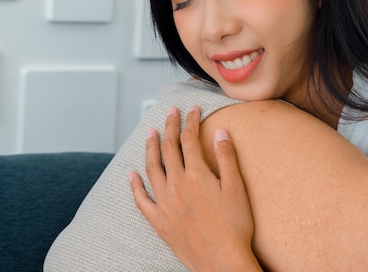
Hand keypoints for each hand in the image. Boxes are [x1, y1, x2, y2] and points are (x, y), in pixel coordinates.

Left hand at [129, 106, 261, 271]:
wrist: (222, 262)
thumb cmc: (234, 226)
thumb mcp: (237, 188)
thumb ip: (227, 157)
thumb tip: (221, 132)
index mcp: (196, 175)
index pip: (189, 140)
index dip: (190, 122)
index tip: (192, 110)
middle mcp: (176, 186)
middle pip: (169, 149)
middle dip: (170, 127)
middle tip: (170, 112)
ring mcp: (165, 204)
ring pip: (152, 169)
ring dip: (150, 148)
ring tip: (150, 133)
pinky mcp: (159, 222)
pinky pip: (141, 200)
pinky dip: (134, 186)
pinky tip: (131, 175)